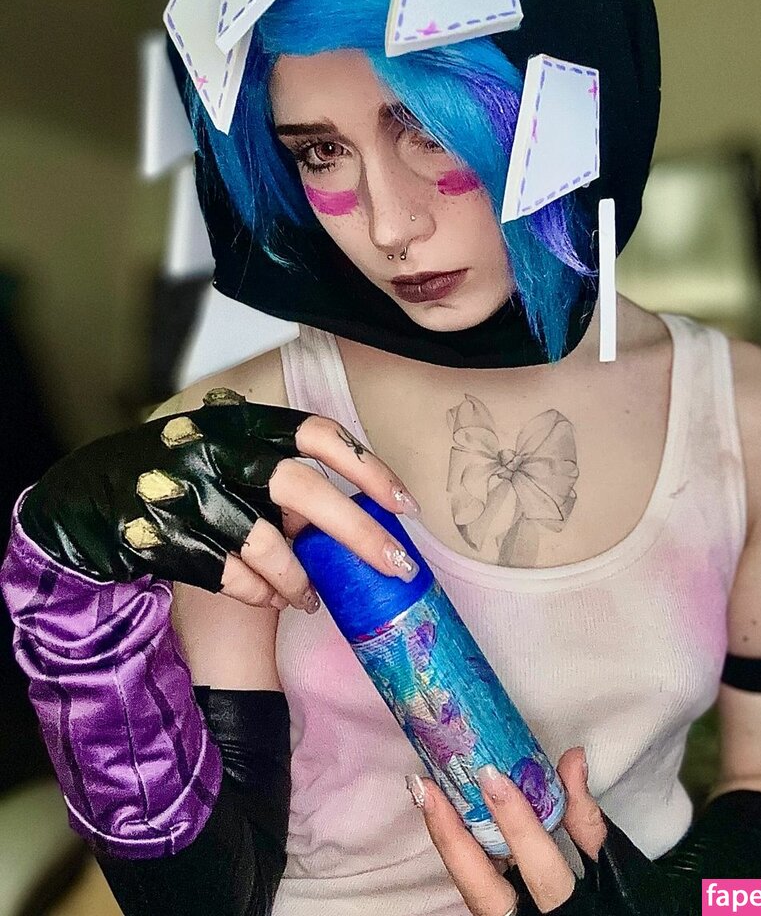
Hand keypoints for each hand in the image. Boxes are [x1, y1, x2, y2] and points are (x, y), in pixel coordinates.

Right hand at [19, 388, 420, 611]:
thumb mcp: (228, 453)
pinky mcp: (161, 535)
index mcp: (241, 423)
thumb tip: (357, 513)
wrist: (90, 494)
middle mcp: (215, 449)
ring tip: (309, 598)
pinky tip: (270, 600)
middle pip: (302, 489)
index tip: (405, 505)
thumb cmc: (182, 473)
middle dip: (356, 533)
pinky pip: (228, 575)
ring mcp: (185, 492)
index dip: (367, 467)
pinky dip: (257, 594)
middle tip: (396, 568)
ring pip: (265, 544)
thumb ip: (280, 474)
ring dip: (298, 579)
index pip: (317, 434)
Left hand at [415, 747, 608, 914]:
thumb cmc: (625, 905)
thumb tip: (572, 759)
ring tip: (427, 794)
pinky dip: (460, 851)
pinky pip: (474, 886)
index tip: (492, 775)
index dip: (516, 822)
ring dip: (447, 841)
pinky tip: (447, 819)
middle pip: (483, 888)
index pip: (539, 866)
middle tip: (427, 787)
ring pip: (470, 890)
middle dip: (452, 837)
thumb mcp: (616, 867)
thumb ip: (588, 819)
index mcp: (570, 912)